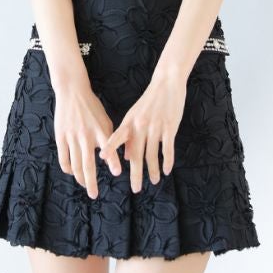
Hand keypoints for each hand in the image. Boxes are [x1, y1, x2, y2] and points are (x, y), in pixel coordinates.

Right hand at [54, 84, 117, 198]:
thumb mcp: (104, 119)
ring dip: (80, 178)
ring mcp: (72, 137)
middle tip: (94, 195)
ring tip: (84, 186)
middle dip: (91, 182)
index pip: (108, 148)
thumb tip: (114, 156)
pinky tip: (72, 173)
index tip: (117, 173)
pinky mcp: (61, 136)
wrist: (72, 92)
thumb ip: (109, 137)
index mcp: (100, 130)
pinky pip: (63, 158)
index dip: (112, 160)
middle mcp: (86, 135)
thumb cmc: (92, 107)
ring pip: (75, 164)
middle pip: (88, 164)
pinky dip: (67, 168)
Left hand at [98, 73, 186, 192]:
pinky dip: (167, 161)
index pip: (117, 138)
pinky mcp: (169, 127)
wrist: (166, 82)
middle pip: (137, 155)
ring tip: (154, 180)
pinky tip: (167, 170)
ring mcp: (155, 126)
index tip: (103, 160)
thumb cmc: (150, 101)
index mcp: (129, 122)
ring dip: (153, 170)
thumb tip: (127, 157)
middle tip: (136, 189)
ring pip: (153, 155)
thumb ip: (129, 135)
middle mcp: (140, 125)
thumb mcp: (135, 115)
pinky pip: (167, 149)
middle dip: (135, 174)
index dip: (110, 149)